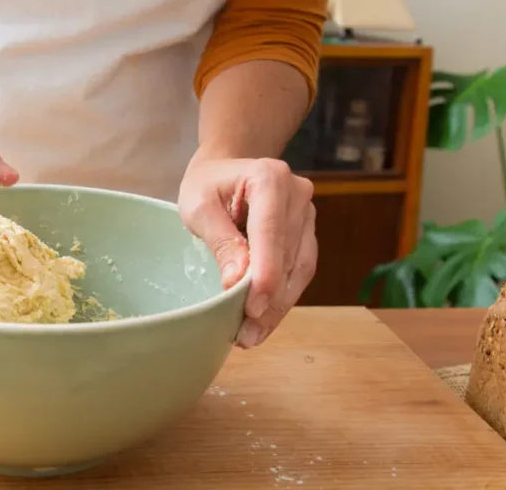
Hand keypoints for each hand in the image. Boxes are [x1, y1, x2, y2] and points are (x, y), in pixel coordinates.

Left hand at [178, 153, 315, 347]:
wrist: (224, 169)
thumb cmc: (207, 185)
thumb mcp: (198, 206)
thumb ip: (220, 240)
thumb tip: (238, 281)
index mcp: (269, 177)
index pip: (271, 232)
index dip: (265, 273)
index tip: (253, 308)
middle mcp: (297, 193)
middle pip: (288, 255)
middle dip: (269, 299)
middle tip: (246, 335)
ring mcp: (307, 214)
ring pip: (299, 269)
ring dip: (278, 306)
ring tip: (253, 335)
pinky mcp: (306, 233)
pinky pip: (300, 270)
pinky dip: (283, 297)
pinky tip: (265, 320)